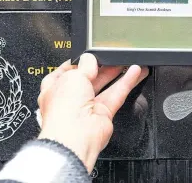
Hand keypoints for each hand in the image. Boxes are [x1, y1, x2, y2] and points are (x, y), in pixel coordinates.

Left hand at [37, 53, 148, 171]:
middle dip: (103, 67)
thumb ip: (85, 65)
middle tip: (115, 56)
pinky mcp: (103, 113)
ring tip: (130, 62)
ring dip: (118, 73)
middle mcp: (71, 99)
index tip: (92, 55)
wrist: (74, 137)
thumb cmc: (63, 110)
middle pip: (90, 78)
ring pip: (106, 85)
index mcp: (55, 88)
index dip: (80, 63)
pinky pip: (117, 94)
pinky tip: (136, 72)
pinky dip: (127, 82)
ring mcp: (88, 106)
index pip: (68, 71)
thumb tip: (90, 58)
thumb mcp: (72, 76)